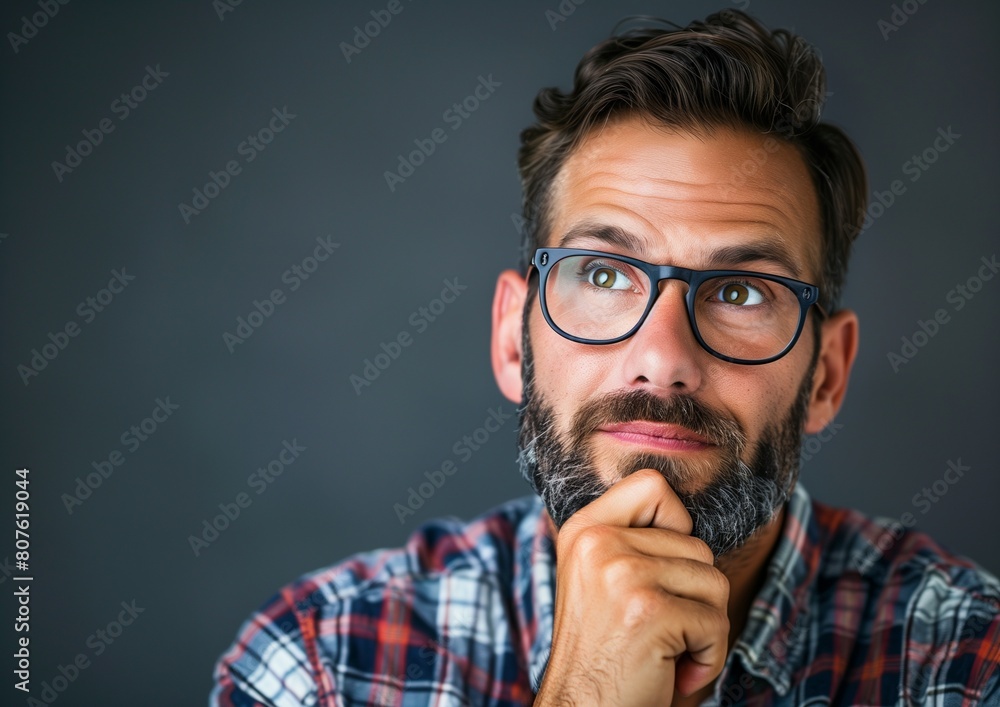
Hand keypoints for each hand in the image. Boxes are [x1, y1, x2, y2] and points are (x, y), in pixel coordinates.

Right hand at [534, 469, 730, 705]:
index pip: (653, 485)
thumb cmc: (603, 652)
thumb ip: (630, 540)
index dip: (676, 524)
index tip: (659, 570)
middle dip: (694, 597)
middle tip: (658, 629)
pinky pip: (716, 624)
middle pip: (697, 544)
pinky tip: (673, 672)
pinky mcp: (649, 612)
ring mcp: (622, 574)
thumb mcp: (599, 578)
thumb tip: (686, 510)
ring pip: (713, 583)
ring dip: (703, 628)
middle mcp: (597, 543)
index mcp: (584, 529)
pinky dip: (708, 658)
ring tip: (665, 650)